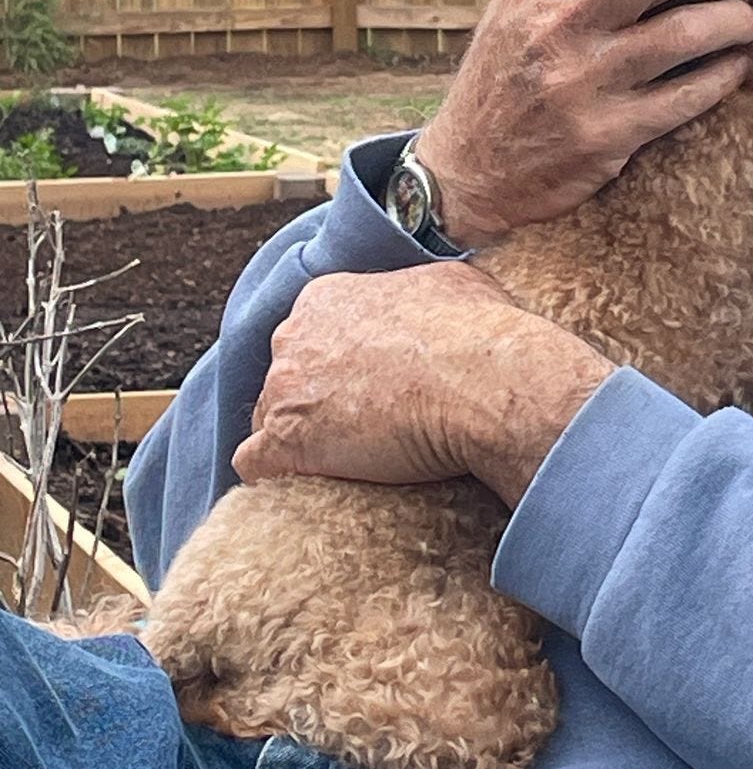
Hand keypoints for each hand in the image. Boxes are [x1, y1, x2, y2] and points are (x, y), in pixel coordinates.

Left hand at [230, 264, 610, 505]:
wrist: (480, 381)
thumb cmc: (476, 330)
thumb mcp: (452, 284)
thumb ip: (422, 289)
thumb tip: (440, 299)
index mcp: (327, 297)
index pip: (310, 335)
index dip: (336, 365)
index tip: (364, 386)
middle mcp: (294, 335)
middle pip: (286, 375)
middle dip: (314, 398)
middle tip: (359, 423)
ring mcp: (283, 389)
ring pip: (269, 418)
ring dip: (299, 438)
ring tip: (343, 462)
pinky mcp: (285, 442)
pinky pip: (255, 464)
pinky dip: (277, 476)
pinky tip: (309, 484)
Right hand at [419, 0, 752, 248]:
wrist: (467, 171)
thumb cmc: (505, 78)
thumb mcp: (519, 6)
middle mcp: (556, 25)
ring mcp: (582, 82)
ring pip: (684, 32)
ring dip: (733, 19)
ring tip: (749, 18)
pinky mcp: (607, 136)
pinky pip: (688, 96)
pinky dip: (724, 74)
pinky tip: (735, 65)